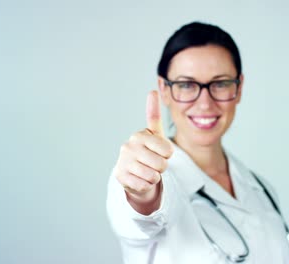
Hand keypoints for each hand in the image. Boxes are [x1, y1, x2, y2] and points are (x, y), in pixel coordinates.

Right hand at [114, 90, 173, 213]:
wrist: (134, 173)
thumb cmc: (148, 152)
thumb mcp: (155, 136)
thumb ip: (154, 115)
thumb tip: (152, 90)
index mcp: (140, 135)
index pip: (167, 150)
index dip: (168, 154)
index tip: (161, 152)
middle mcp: (129, 145)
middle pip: (161, 164)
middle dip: (162, 167)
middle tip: (153, 164)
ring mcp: (123, 161)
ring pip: (153, 176)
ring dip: (154, 177)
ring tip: (146, 171)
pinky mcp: (120, 176)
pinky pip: (144, 185)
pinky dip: (145, 185)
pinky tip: (139, 179)